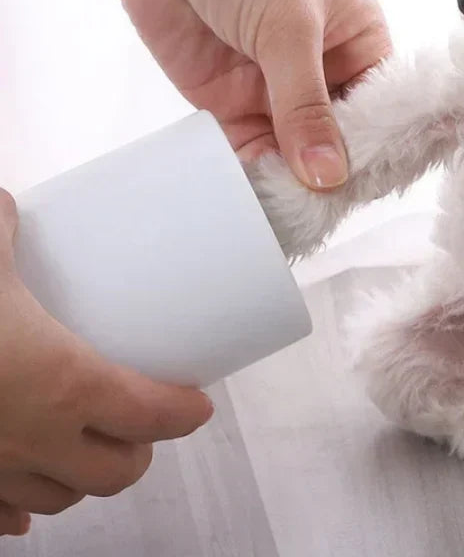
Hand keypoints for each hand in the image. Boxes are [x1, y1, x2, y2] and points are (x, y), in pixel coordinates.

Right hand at [0, 190, 212, 535]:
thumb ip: (4, 229)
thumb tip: (8, 204)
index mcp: (66, 385)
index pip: (150, 416)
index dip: (183, 413)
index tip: (198, 404)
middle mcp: (35, 441)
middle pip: (115, 473)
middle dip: (139, 450)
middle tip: (142, 421)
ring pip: (58, 499)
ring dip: (83, 476)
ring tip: (90, 445)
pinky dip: (19, 505)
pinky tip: (22, 490)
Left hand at [115, 0, 389, 188]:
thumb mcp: (290, 26)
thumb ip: (306, 105)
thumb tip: (328, 177)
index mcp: (358, 40)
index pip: (382, 106)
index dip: (381, 146)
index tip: (374, 189)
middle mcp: (323, 70)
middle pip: (341, 136)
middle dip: (337, 172)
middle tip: (331, 214)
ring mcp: (277, 91)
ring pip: (297, 151)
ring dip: (295, 182)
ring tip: (298, 219)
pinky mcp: (233, 105)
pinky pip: (252, 152)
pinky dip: (256, 178)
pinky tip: (262, 204)